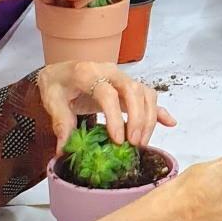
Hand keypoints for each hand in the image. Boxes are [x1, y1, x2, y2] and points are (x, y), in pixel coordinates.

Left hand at [36, 63, 175, 147]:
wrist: (60, 71)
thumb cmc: (57, 84)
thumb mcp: (51, 100)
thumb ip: (60, 122)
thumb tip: (64, 149)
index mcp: (87, 73)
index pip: (107, 93)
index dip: (115, 117)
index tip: (118, 141)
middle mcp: (109, 71)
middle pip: (133, 90)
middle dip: (138, 119)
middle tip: (134, 143)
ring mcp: (122, 77)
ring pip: (145, 93)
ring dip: (148, 118)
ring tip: (140, 142)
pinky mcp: (128, 86)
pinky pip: (148, 96)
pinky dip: (159, 110)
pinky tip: (169, 122)